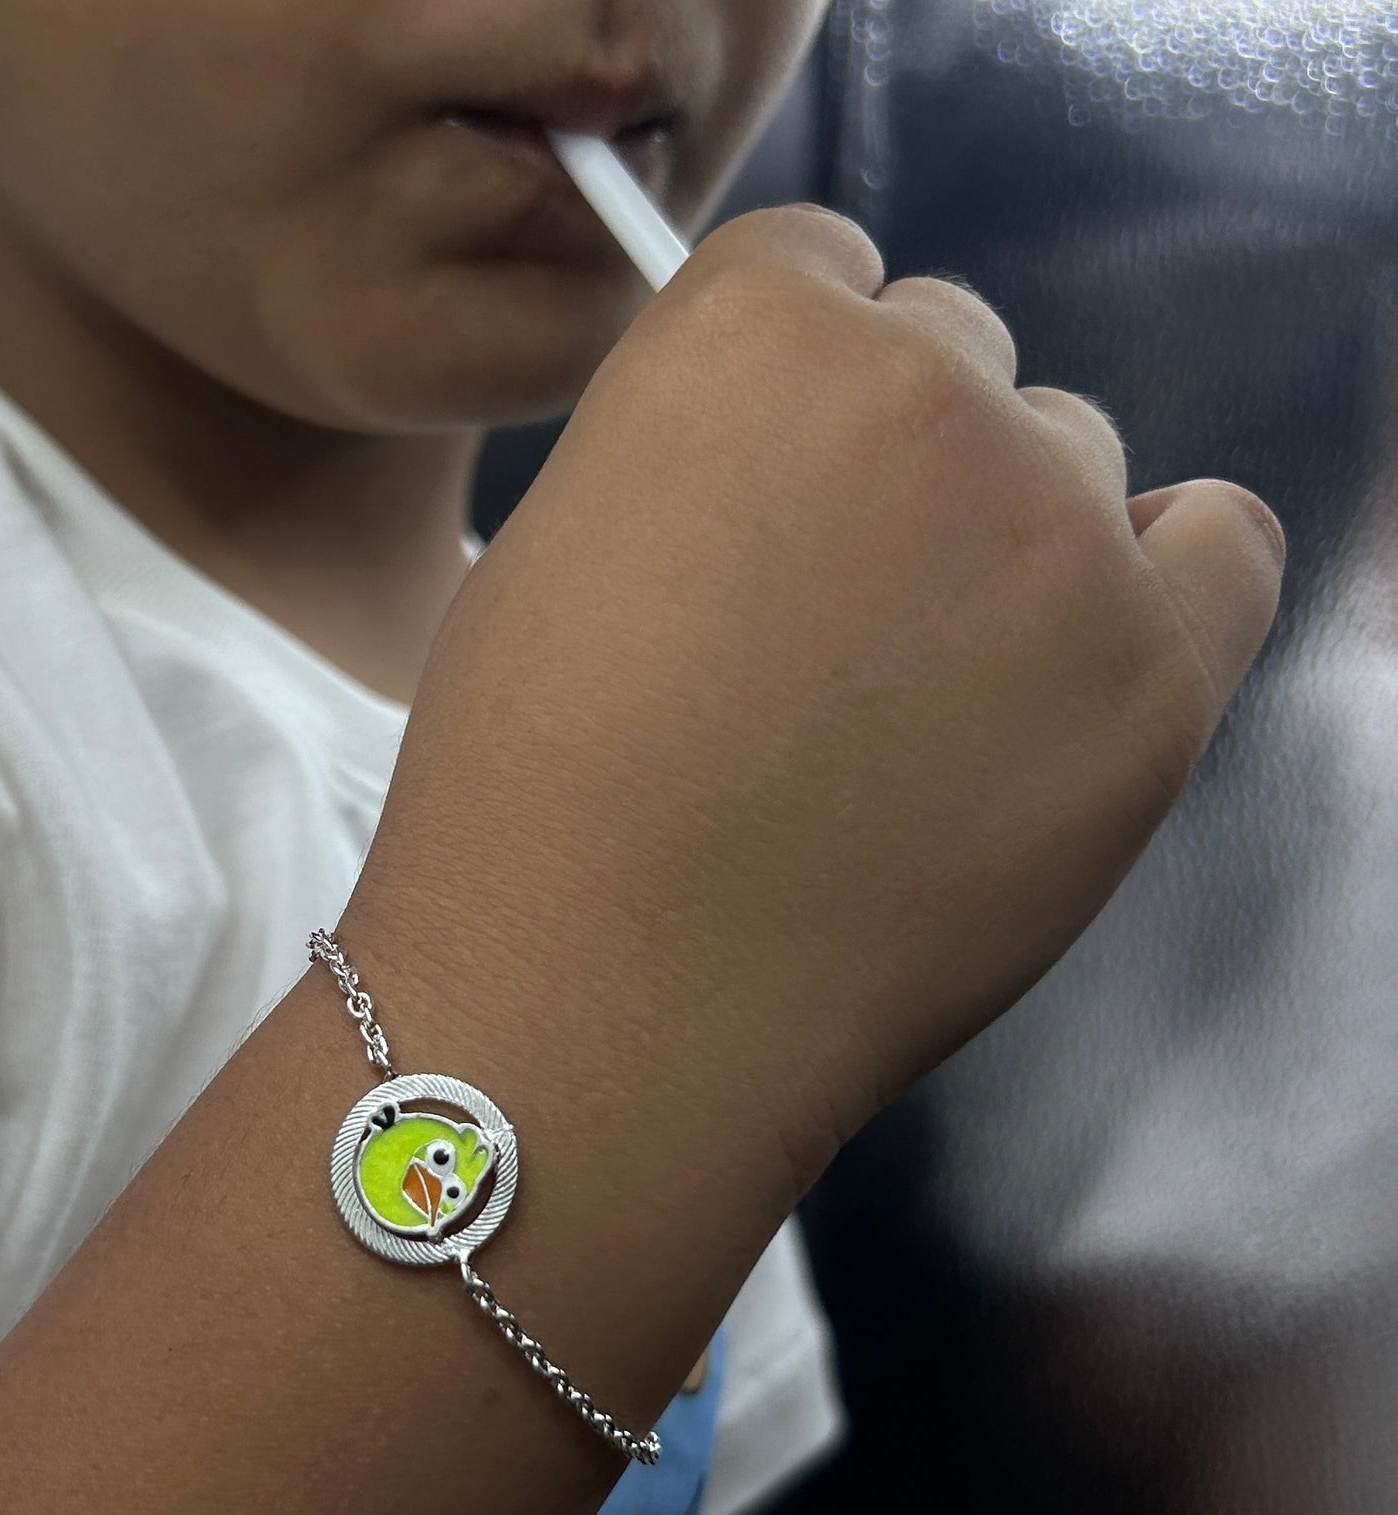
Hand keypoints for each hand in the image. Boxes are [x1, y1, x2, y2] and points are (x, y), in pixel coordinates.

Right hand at [350, 205, 1282, 1256]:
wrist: (605, 1003)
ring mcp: (1056, 530)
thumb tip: (794, 457)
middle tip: (829, 629)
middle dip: (897, 462)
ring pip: (1074, 461)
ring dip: (1009, 541)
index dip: (790, 393)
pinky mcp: (1156, 675)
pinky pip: (1220, 552)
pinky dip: (1157, 593)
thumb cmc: (535, 804)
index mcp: (745, 334)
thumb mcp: (558, 554)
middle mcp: (919, 387)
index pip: (824, 269)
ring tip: (911, 710)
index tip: (773, 494)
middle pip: (954, 356)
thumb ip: (695, 451)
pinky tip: (1065, 679)